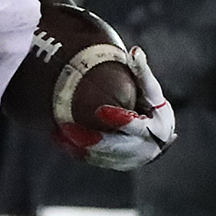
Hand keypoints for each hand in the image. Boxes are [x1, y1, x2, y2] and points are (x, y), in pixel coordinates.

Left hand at [63, 46, 174, 169]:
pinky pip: (92, 160)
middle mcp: (145, 149)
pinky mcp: (115, 165)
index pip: (136, 126)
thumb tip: (134, 51)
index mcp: (158, 129)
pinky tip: (58, 138)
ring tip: (58, 131)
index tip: (100, 110)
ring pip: (101, 156)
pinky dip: (75, 150)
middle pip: (115, 147)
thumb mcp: (151, 90)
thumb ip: (142, 72)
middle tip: (66, 127)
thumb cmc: (151, 105)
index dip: (119, 119)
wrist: (156, 135)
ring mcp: (130, 160)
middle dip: (91, 138)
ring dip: (77, 145)